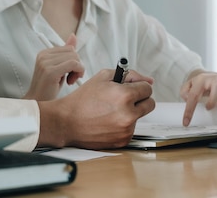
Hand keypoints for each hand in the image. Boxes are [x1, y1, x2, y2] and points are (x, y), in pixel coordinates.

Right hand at [23, 34, 83, 100]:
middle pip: (73, 52)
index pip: (69, 48)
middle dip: (77, 65)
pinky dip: (78, 72)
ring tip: (69, 80)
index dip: (74, 61)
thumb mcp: (60, 68)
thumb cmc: (49, 88)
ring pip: (75, 57)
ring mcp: (46, 63)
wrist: (37, 103)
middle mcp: (43, 55)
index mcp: (44, 53)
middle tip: (71, 78)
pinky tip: (70, 82)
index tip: (70, 73)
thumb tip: (73, 36)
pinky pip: (74, 64)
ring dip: (78, 70)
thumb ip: (66, 53)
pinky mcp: (50, 71)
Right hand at [36, 68, 154, 148]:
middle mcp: (128, 114)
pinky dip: (123, 125)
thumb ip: (129, 75)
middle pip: (150, 104)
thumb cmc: (83, 99)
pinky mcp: (122, 140)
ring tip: (110, 110)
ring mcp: (126, 129)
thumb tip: (148, 80)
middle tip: (126, 98)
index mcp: (125, 96)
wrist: (66, 122)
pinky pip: (131, 129)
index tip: (132, 88)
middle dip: (141, 99)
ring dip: (131, 112)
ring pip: (139, 117)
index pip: (148, 89)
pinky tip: (108, 121)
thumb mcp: (104, 76)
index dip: (139, 86)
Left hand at [179, 70, 216, 125]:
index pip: (194, 95)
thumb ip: (184, 92)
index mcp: (200, 80)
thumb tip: (186, 97)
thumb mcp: (187, 87)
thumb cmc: (198, 85)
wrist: (206, 76)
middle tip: (209, 108)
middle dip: (214, 99)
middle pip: (216, 85)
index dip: (190, 110)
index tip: (186, 122)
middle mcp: (212, 78)